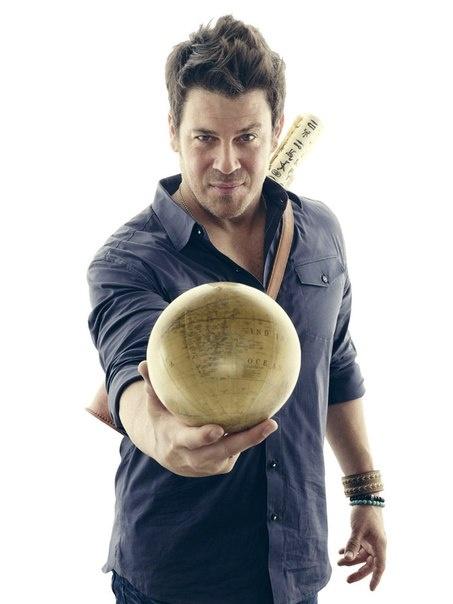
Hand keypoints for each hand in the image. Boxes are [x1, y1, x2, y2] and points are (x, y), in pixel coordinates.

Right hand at [137, 360, 277, 476]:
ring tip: (269, 423)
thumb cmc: (163, 420)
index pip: (190, 441)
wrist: (167, 453)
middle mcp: (192, 458)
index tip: (218, 429)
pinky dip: (246, 441)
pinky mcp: (220, 467)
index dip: (203, 437)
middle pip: (221, 451)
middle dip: (246, 440)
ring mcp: (208, 466)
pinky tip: (258, 425)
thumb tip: (143, 363)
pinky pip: (235, 453)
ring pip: (232, 453)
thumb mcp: (155, 406)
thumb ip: (152, 387)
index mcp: (176, 441)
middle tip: (268, 424)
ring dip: (251, 440)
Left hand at [337, 503, 386, 590]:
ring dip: (351, 559)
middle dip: (358, 572)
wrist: (366, 496)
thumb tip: (347, 559)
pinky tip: (340, 551)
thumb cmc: (364, 512)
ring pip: (362, 556)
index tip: (371, 589)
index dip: (376, 578)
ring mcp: (372, 540)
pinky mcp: (366, 535)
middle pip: (369, 564)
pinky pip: (359, 547)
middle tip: (347, 580)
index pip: (379, 566)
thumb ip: (352, 544)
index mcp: (380, 545)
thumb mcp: (357, 529)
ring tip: (338, 563)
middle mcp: (377, 544)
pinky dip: (350, 550)